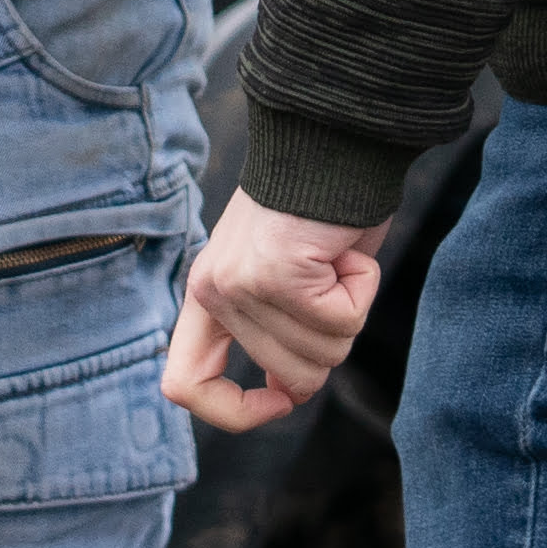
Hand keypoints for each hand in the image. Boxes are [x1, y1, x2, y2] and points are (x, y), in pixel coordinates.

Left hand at [162, 190, 388, 428]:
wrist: (331, 136)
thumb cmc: (319, 209)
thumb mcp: (282, 279)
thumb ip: (276, 334)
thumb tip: (290, 394)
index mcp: (206, 294)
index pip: (184, 385)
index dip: (233, 411)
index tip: (279, 400)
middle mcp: (213, 292)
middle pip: (294, 378)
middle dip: (333, 341)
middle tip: (331, 282)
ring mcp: (241, 285)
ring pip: (323, 353)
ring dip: (350, 308)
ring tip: (332, 257)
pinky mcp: (277, 274)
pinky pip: (343, 319)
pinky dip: (362, 286)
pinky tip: (343, 248)